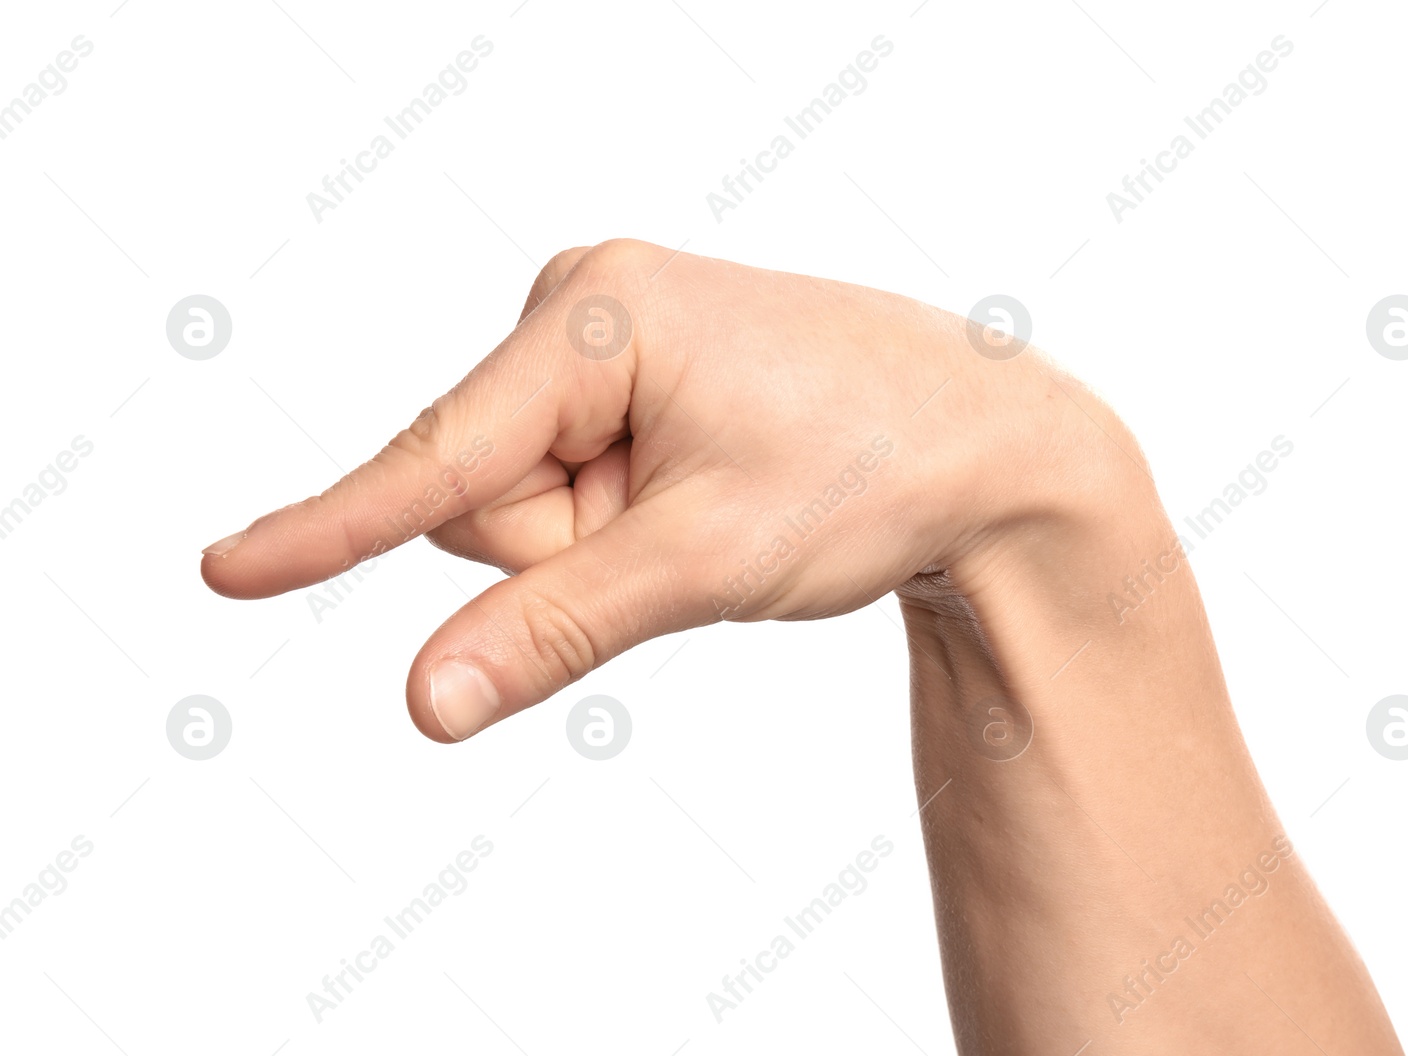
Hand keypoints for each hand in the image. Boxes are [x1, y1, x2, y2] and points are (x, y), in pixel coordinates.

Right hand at [200, 239, 1120, 741]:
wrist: (985, 438)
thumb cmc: (869, 467)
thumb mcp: (705, 558)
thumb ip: (555, 628)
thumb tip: (424, 699)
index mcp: (592, 316)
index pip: (437, 457)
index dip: (332, 529)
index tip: (225, 573)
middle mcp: (581, 307)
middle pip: (482, 491)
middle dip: (571, 545)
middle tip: (689, 526)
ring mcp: (605, 341)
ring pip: (525, 499)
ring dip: (604, 537)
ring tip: (714, 502)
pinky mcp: (629, 376)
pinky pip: (571, 482)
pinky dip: (624, 518)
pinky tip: (710, 489)